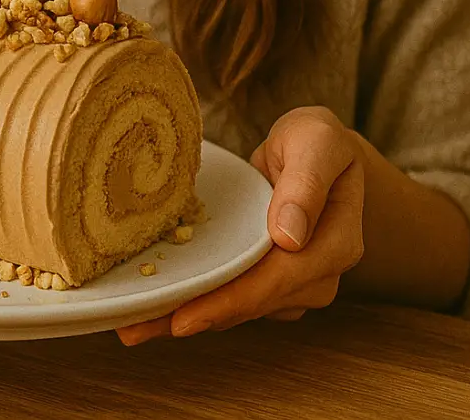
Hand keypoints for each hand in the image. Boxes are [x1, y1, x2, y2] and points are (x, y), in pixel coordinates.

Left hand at [117, 106, 365, 344]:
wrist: (318, 151)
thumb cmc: (315, 141)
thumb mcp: (315, 141)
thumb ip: (304, 182)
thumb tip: (289, 238)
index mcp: (336, 244)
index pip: (278, 280)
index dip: (230, 301)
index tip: (184, 317)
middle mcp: (319, 275)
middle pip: (252, 304)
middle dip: (195, 316)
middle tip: (136, 329)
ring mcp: (297, 284)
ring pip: (239, 308)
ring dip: (187, 316)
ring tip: (134, 326)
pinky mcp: (272, 283)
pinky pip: (233, 297)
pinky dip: (197, 302)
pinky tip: (157, 309)